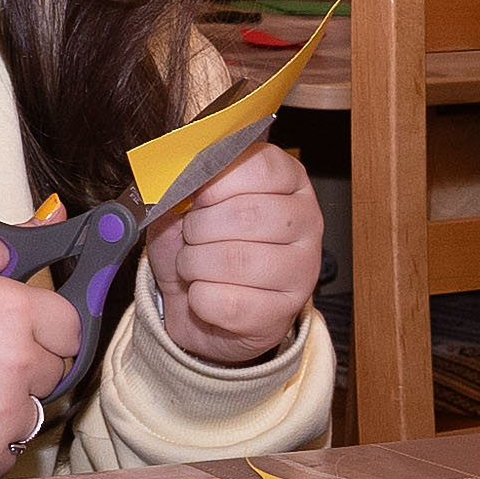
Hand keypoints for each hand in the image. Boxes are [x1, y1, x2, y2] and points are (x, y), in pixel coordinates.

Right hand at [0, 229, 79, 478]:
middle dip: (29, 362)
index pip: (70, 325)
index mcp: (12, 308)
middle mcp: (17, 362)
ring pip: (34, 410)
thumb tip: (54, 223)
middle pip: (56, 369)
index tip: (24, 329)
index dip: (47, 325)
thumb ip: (3, 242)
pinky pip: (11, 449)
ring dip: (10, 402)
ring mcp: (2, 414)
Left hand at [145, 144, 322, 365]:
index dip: (215, 181)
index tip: (196, 196)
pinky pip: (231, 304)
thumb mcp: (185, 203)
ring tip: (193, 265)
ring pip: (238, 261)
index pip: (260, 166)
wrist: (195, 302)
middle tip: (189, 237)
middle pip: (248, 214)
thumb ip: (184, 184)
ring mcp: (302, 269)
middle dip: (199, 228)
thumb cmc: (199, 243)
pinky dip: (200, 299)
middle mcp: (306, 220)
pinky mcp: (284, 312)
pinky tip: (204, 293)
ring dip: (196, 264)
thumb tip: (173, 181)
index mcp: (288, 179)